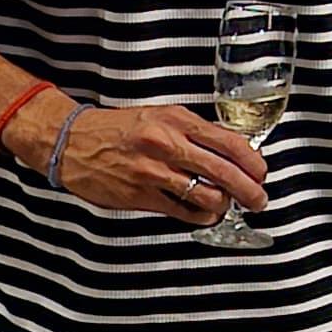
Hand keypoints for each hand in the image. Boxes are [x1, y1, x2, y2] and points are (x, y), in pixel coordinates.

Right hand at [22, 98, 267, 223]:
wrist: (70, 141)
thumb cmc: (119, 129)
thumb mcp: (160, 116)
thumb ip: (195, 132)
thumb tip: (233, 152)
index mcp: (176, 121)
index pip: (230, 142)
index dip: (253, 162)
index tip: (261, 173)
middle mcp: (167, 145)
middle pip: (225, 172)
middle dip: (250, 191)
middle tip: (259, 199)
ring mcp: (153, 173)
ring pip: (207, 196)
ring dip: (224, 205)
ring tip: (225, 205)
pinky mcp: (140, 197)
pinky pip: (184, 212)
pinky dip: (201, 215)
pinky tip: (203, 212)